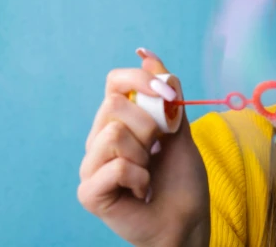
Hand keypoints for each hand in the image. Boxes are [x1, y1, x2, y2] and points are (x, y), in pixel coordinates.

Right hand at [77, 49, 210, 245]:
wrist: (187, 221)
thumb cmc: (182, 179)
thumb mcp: (180, 129)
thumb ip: (166, 94)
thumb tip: (147, 54)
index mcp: (118, 120)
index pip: (115, 81)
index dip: (141, 80)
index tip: (168, 95)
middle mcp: (98, 138)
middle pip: (113, 105)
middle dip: (149, 126)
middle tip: (158, 150)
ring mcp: (91, 165)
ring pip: (113, 134)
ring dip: (144, 155)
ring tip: (148, 173)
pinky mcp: (89, 191)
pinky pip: (114, 166)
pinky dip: (138, 178)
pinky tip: (141, 192)